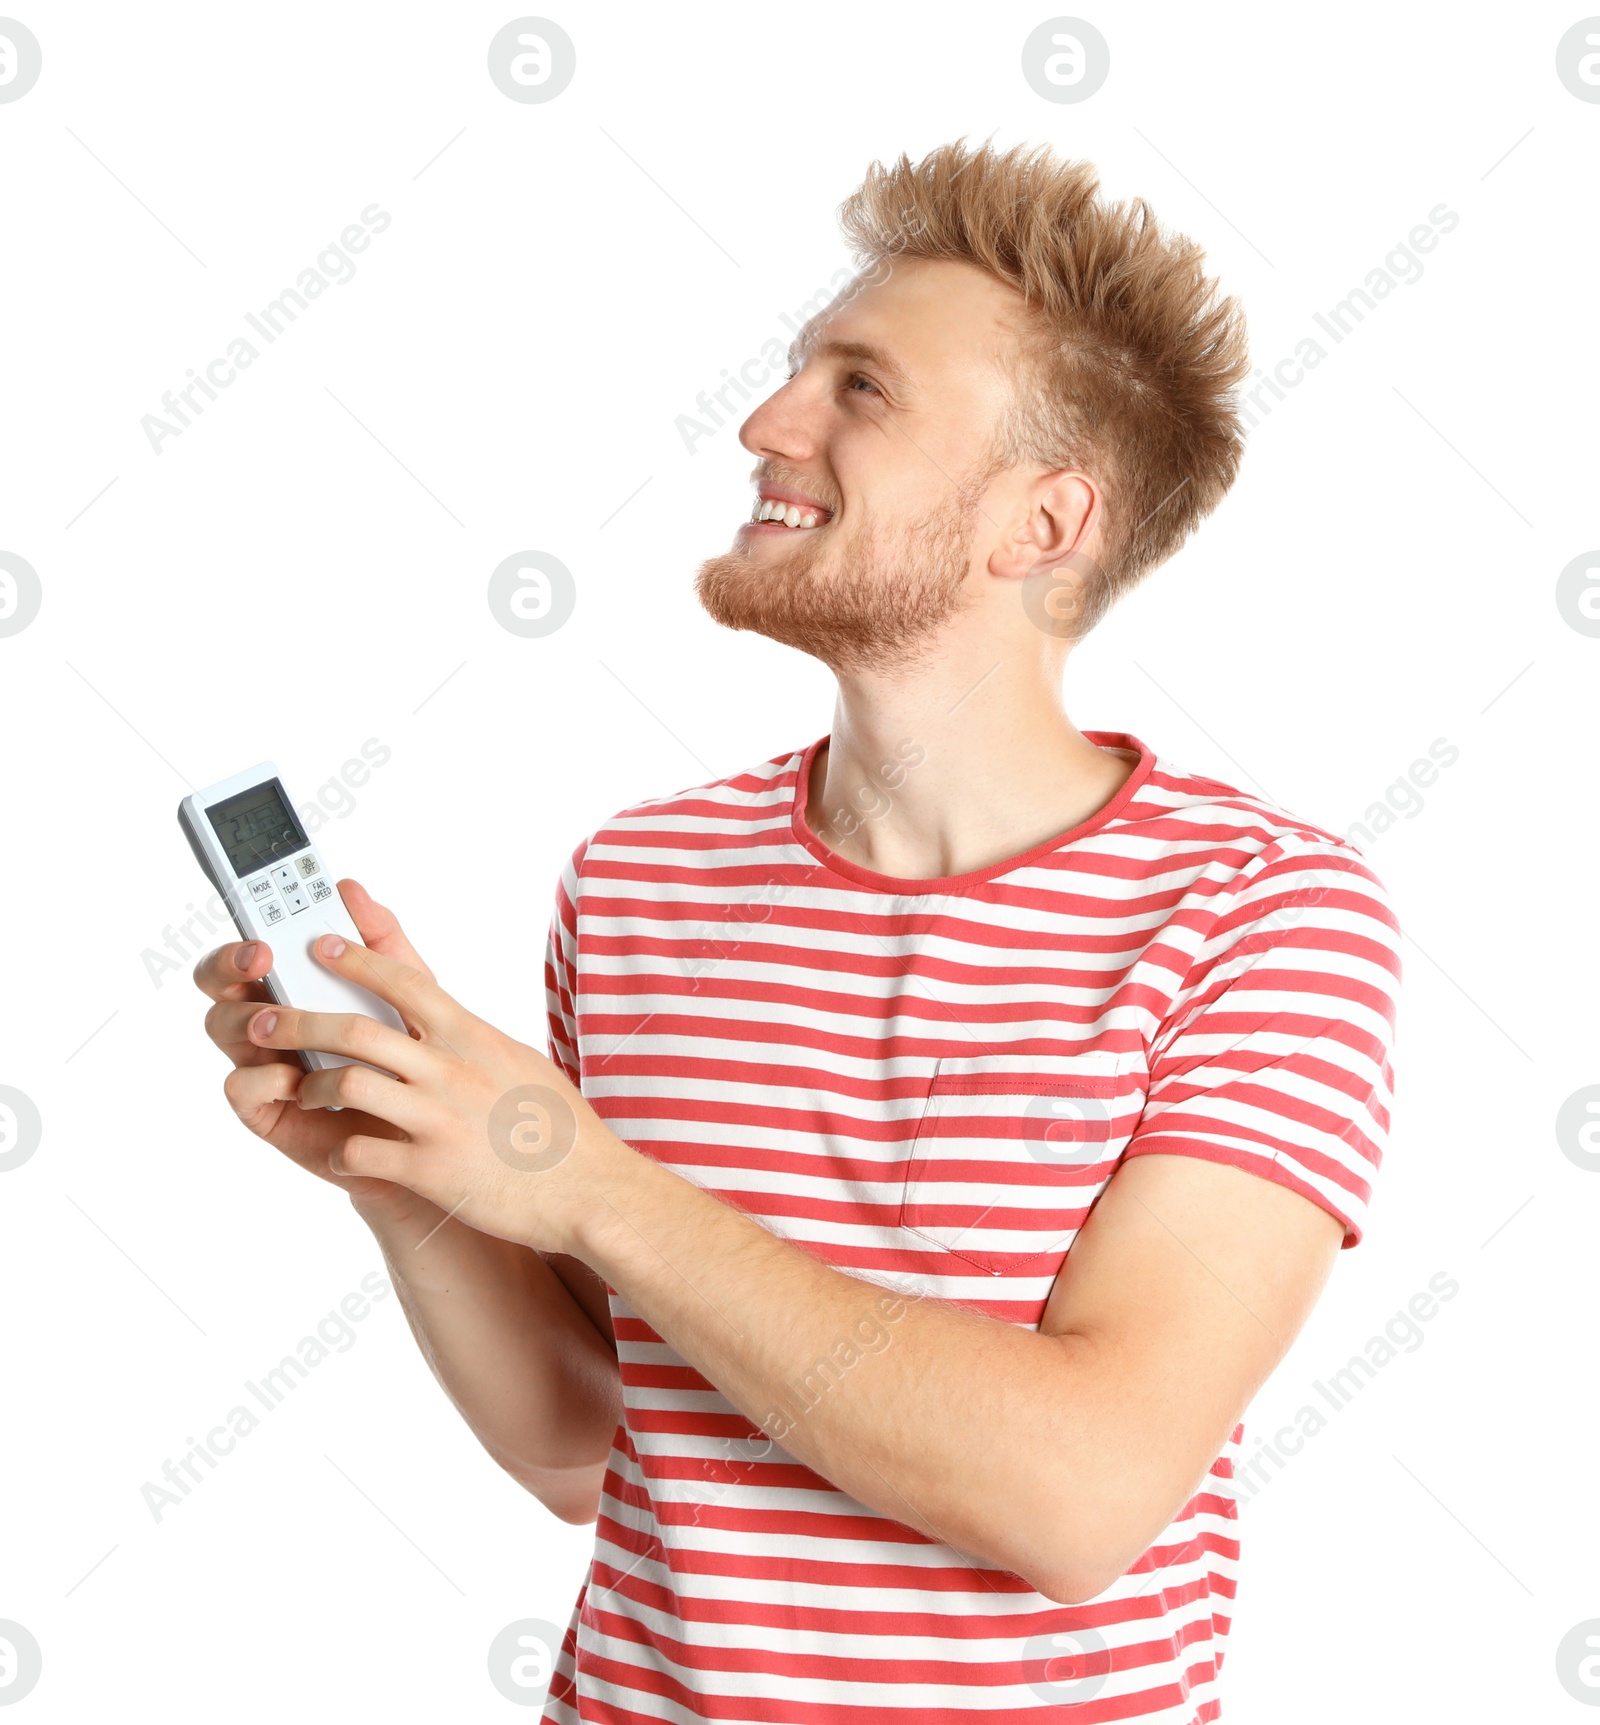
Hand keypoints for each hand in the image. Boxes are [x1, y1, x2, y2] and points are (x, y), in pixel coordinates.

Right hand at [194, 881, 447, 1226]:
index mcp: (294, 985)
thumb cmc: (410, 1052)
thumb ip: (380, 940)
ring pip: (224, 1029)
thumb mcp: (407, 990)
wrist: (430, 1129)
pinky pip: (241, 1088)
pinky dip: (262, 1077)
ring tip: (277, 1020)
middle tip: (260, 958)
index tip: (266, 933)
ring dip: (247, 1018)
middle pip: (221, 985)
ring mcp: (263, 1062)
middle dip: (228, 965)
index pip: (250, 950)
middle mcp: (270, 1019)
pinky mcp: (267, 1109)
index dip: (246, 936)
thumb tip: (349, 888)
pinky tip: (295, 1078)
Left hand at [239, 904, 619, 1253]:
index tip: (317, 946)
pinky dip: (343, 1151)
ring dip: (314, 1087)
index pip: (402, 981)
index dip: (354, 958)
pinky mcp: (430, 1169)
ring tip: (307, 1094)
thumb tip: (440, 1015)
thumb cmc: (559, 1126)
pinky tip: (347, 1154)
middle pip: (355, 1029)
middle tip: (264, 1022)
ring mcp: (438, 1119)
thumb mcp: (518, 1060)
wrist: (588, 1189)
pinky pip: (360, 1152)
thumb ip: (472, 1036)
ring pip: (347, 1084)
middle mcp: (451, 1069)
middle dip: (298, 1021)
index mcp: (472, 1036)